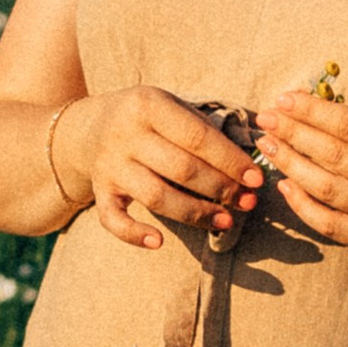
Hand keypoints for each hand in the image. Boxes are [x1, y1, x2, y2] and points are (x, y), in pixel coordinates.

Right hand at [63, 87, 262, 253]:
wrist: (91, 126)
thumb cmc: (148, 118)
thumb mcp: (171, 106)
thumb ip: (203, 129)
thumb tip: (248, 165)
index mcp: (148, 105)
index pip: (198, 138)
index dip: (231, 161)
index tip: (256, 178)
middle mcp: (126, 134)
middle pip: (181, 169)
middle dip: (220, 188)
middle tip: (246, 202)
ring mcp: (110, 165)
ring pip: (156, 197)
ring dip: (195, 213)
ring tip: (224, 221)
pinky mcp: (99, 190)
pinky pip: (113, 219)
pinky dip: (134, 234)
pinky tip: (159, 242)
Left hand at [251, 89, 347, 251]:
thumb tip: (312, 108)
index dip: (313, 112)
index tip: (284, 99)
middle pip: (334, 156)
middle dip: (294, 134)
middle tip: (266, 119)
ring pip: (326, 189)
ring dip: (291, 165)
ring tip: (269, 145)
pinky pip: (330, 224)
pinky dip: (303, 204)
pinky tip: (285, 183)